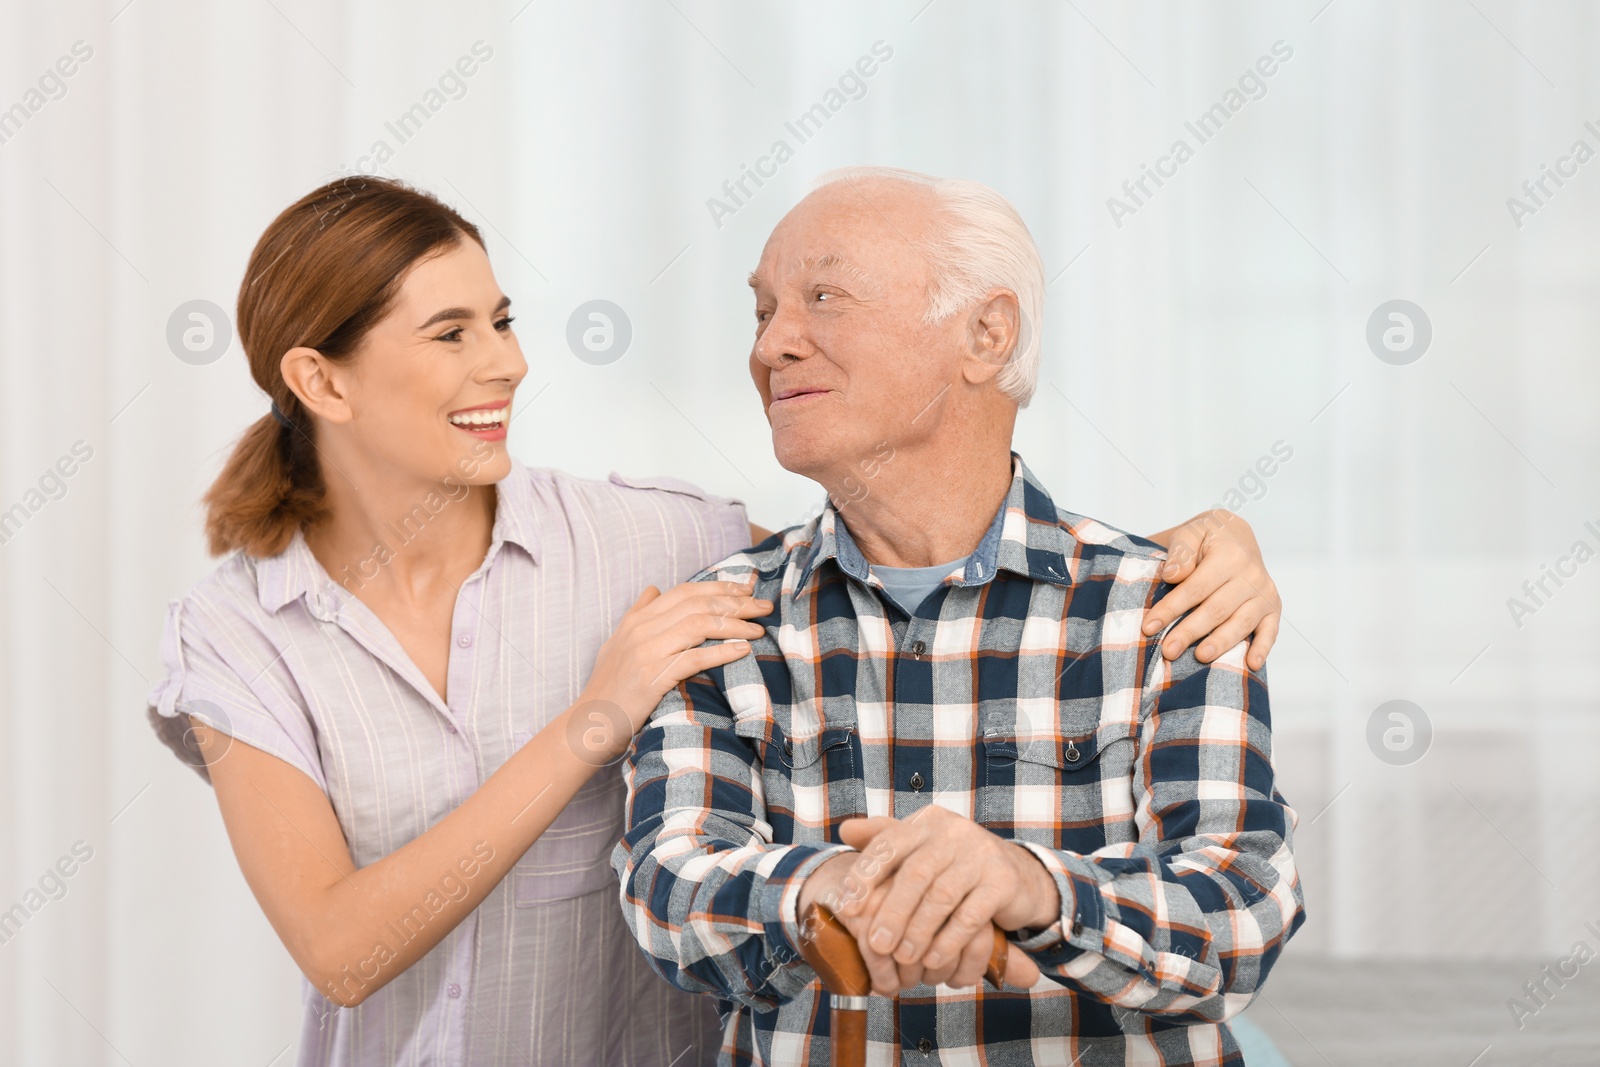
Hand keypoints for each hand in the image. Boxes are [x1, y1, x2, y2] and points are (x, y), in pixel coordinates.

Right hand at [581, 579, 770, 737]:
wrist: (588, 724)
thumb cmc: (608, 687)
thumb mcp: (617, 643)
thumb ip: (637, 614)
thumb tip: (653, 588)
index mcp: (637, 619)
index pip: (686, 591)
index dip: (719, 587)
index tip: (747, 590)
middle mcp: (641, 629)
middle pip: (697, 604)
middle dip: (735, 602)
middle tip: (764, 607)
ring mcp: (646, 652)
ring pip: (698, 625)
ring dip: (734, 625)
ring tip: (759, 629)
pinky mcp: (652, 677)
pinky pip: (693, 658)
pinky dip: (721, 652)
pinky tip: (743, 650)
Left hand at [798, 810, 1047, 994]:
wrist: (1017, 875)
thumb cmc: (955, 865)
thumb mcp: (921, 848)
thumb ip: (883, 839)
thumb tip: (844, 830)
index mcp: (927, 822)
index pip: (889, 844)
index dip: (865, 876)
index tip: (847, 907)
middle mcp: (954, 831)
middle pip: (915, 874)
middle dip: (892, 912)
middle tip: (876, 944)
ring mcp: (981, 854)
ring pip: (941, 897)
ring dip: (918, 932)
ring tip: (903, 957)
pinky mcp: (1003, 881)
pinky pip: (970, 915)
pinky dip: (949, 940)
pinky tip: (934, 959)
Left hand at [1143, 509, 1280, 668]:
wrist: (1234, 535)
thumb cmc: (1205, 537)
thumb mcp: (1189, 532)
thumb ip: (1181, 551)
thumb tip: (1173, 574)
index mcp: (1230, 555)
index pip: (1196, 588)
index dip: (1172, 609)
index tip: (1149, 626)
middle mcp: (1252, 575)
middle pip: (1217, 609)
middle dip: (1190, 631)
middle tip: (1168, 651)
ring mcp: (1264, 592)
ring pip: (1241, 623)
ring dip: (1221, 643)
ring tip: (1200, 657)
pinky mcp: (1272, 607)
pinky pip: (1270, 630)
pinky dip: (1263, 648)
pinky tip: (1250, 665)